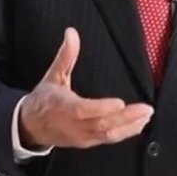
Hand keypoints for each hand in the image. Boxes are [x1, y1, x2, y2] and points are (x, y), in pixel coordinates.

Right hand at [18, 28, 153, 148]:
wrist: (30, 126)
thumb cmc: (44, 99)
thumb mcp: (53, 75)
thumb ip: (66, 56)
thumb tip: (72, 32)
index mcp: (61, 107)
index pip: (82, 110)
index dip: (101, 108)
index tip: (120, 103)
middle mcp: (72, 125)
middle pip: (101, 125)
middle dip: (126, 118)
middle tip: (146, 109)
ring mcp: (81, 136)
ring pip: (107, 135)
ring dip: (129, 127)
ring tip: (146, 116)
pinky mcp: (87, 142)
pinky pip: (107, 140)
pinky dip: (125, 133)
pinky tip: (138, 125)